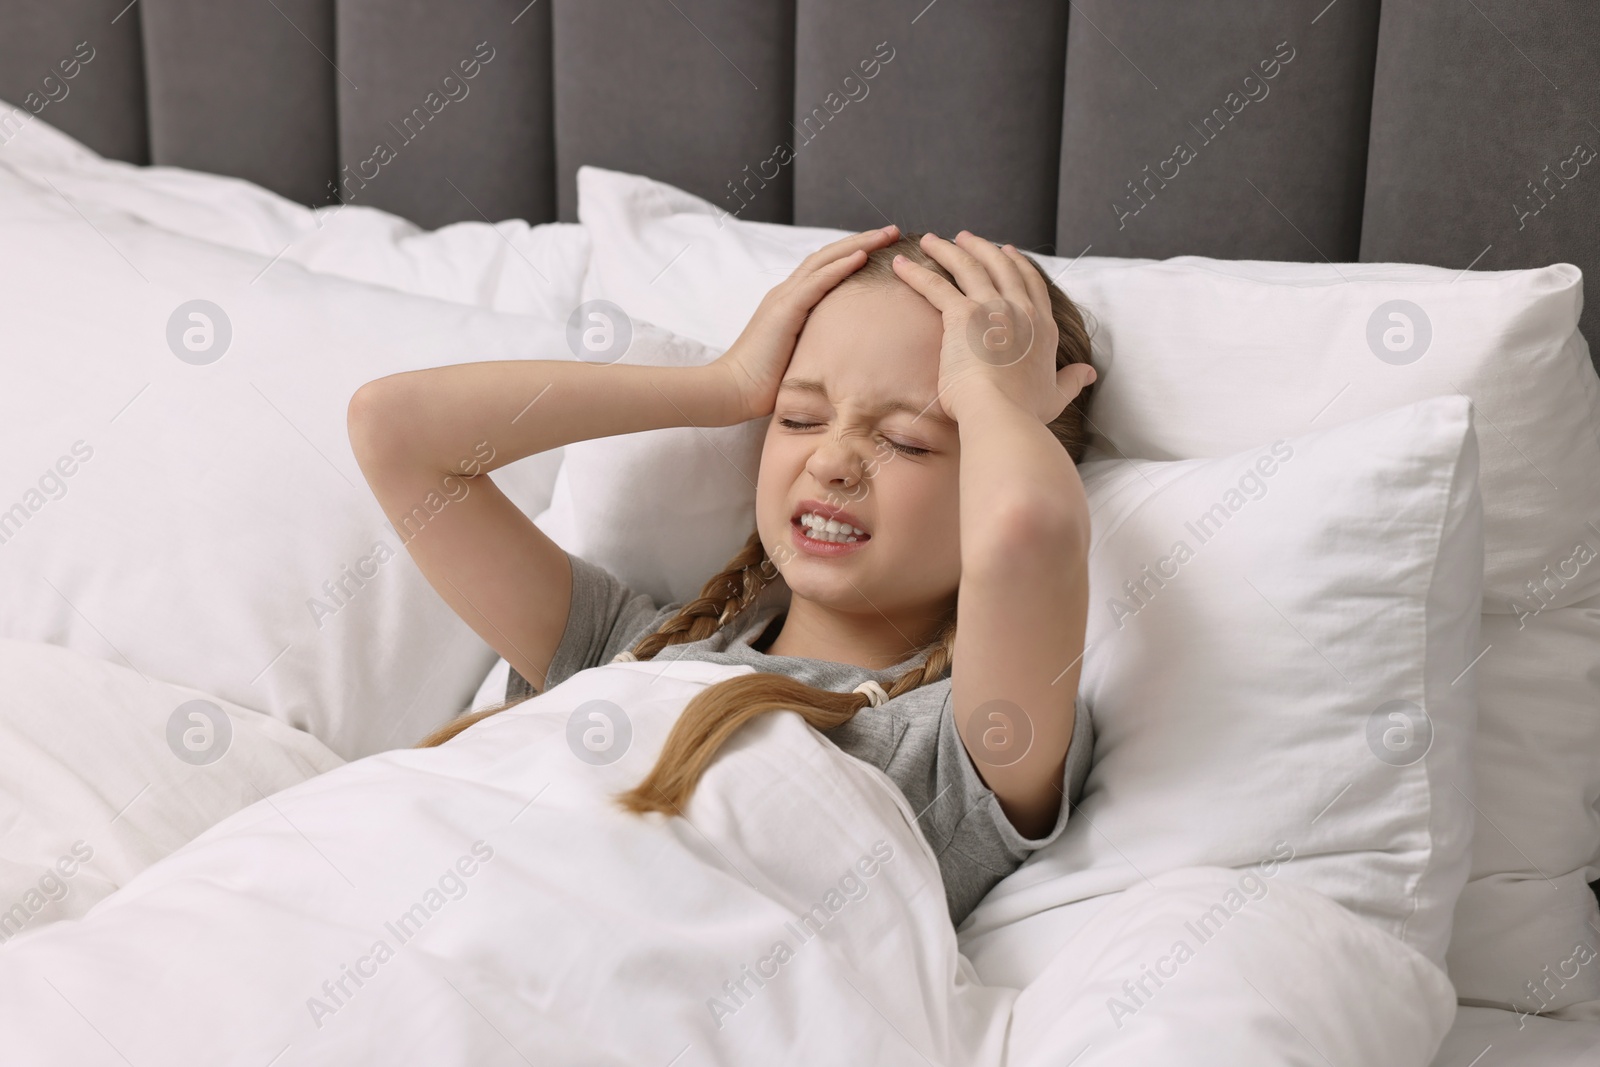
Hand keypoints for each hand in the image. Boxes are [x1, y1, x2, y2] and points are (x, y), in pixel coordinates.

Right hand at [711, 225, 901, 421]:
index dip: (852, 254)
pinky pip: (816, 282)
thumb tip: (843, 356)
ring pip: (825, 260)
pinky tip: (861, 256)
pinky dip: (839, 267)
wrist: (732, 391)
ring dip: (858, 244)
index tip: (882, 248)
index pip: (824, 268)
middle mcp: (786, 293)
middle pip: (828, 255)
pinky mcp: (783, 311)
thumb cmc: (763, 384)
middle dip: (862, 240)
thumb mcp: (798, 358)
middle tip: (892, 230)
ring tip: (886, 234)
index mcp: (789, 303)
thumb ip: (816, 347)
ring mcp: (784, 299)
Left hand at [892, 231, 1094, 424]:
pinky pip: (935, 285)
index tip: (1006, 250)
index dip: (1018, 264)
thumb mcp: (1055, 395)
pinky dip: (916, 273)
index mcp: (1043, 327)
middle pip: (1000, 265)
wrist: (1002, 415)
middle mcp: (1021, 310)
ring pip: (968, 266)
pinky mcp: (963, 315)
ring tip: (932, 241)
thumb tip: (1089, 372)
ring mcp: (993, 308)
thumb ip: (1072, 380)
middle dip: (981, 247)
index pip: (1030, 284)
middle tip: (964, 237)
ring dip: (948, 250)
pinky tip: (901, 265)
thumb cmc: (1024, 413)